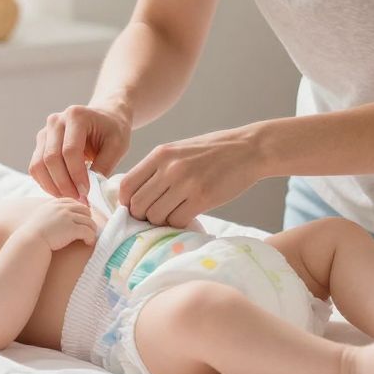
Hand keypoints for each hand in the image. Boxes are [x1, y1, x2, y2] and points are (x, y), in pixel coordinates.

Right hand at [19, 198, 97, 251]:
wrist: (31, 241)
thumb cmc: (33, 233)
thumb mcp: (41, 216)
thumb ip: (51, 212)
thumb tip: (60, 217)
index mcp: (55, 204)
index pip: (74, 202)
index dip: (80, 211)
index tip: (81, 219)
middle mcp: (63, 208)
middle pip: (85, 210)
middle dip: (88, 219)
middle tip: (88, 229)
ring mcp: (68, 217)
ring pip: (89, 221)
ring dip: (91, 230)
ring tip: (89, 238)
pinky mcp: (72, 229)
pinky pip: (88, 232)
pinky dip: (90, 237)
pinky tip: (88, 243)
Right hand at [30, 102, 131, 201]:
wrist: (104, 118)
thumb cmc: (112, 131)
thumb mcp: (117, 146)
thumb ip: (104, 165)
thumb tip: (91, 189)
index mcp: (76, 116)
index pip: (70, 151)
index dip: (76, 175)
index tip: (86, 192)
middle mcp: (55, 121)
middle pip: (51, 158)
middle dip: (64, 184)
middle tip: (79, 199)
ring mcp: (44, 132)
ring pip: (38, 165)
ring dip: (53, 186)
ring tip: (71, 197)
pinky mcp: (40, 144)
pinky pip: (35, 168)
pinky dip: (46, 183)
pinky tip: (62, 191)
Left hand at [119, 127, 263, 228]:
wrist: (248, 149)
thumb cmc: (212, 153)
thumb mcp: (178, 151)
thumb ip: (157, 170)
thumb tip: (136, 197)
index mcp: (160, 154)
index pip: (126, 185)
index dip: (127, 203)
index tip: (137, 209)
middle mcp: (169, 168)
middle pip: (138, 205)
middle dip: (143, 217)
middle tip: (157, 217)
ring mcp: (185, 183)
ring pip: (156, 216)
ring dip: (162, 222)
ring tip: (174, 215)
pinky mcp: (203, 197)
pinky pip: (177, 221)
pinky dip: (179, 224)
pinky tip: (188, 216)